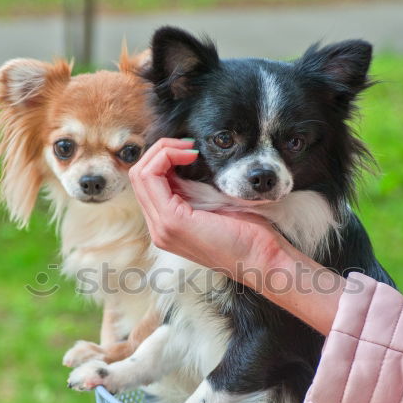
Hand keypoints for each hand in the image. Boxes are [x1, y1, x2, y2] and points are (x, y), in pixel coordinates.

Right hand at [128, 138, 346, 334]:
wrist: (263, 258)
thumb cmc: (249, 234)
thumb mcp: (217, 205)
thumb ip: (196, 190)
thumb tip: (189, 160)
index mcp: (167, 226)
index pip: (148, 183)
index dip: (164, 159)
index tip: (191, 150)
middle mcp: (159, 229)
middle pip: (139, 176)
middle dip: (160, 151)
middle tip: (188, 144)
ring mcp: (162, 227)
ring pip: (140, 175)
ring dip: (163, 152)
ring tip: (188, 148)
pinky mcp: (171, 221)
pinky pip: (150, 178)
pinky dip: (166, 158)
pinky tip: (189, 156)